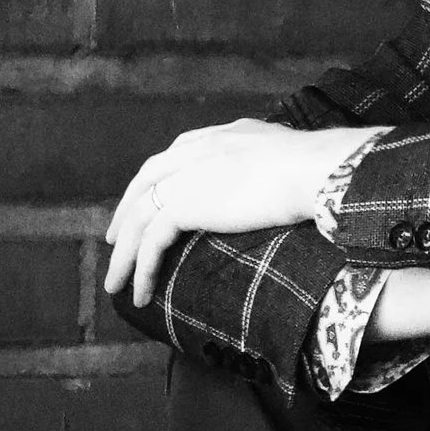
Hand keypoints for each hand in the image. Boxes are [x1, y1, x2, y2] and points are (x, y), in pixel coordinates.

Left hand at [103, 119, 368, 305]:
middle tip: (114, 242)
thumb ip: (264, 165)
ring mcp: (186, 176)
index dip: (153, 183)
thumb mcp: (282, 157)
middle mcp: (194, 150)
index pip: (172, 159)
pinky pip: (150, 243)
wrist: (314, 169)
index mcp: (217, 137)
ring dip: (124, 255)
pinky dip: (140, 269)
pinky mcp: (184, 204)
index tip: (146, 202)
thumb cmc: (315, 168)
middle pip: (144, 185)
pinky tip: (140, 293)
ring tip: (116, 284)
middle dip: (125, 215)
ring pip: (139, 219)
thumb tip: (275, 180)